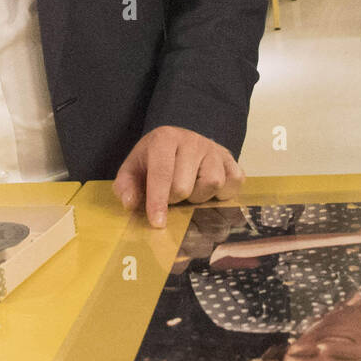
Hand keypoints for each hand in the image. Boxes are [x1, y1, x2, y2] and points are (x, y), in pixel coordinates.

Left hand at [113, 126, 243, 228]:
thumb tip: (130, 202)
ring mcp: (214, 149)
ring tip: (191, 190)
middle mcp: (192, 140)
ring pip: (213, 183)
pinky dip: (223, 193)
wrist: (180, 143)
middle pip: (185, 185)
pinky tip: (209, 190)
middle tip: (171, 195)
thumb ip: (126, 186)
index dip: (158, 200)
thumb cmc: (155, 161)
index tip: (157, 222)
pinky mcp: (231, 159)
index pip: (162, 173)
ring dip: (199, 196)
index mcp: (165, 138)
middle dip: (175, 199)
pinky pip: (234, 182)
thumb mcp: (134, 168)